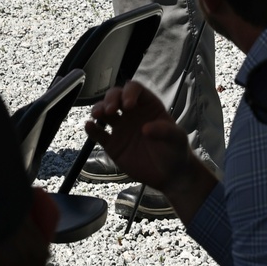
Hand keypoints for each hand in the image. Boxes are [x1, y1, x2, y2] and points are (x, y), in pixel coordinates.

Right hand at [86, 81, 218, 223]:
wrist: (170, 176)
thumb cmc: (176, 151)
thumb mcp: (177, 139)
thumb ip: (165, 131)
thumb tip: (145, 129)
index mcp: (148, 106)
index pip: (134, 89)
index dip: (129, 92)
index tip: (128, 105)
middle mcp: (131, 113)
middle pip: (116, 96)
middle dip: (110, 99)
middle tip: (110, 110)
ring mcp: (120, 128)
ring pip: (104, 112)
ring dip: (98, 109)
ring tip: (97, 115)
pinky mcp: (112, 144)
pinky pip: (99, 134)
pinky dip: (92, 129)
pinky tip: (89, 127)